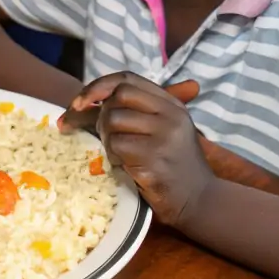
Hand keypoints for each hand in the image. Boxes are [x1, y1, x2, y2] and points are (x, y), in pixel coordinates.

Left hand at [60, 72, 210, 228]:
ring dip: (108, 140)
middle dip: (100, 116)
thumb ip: (133, 111)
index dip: (98, 86)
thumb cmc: (172, 165)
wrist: (199, 200)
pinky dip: (114, 157)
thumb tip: (84, 102)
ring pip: (113, 121)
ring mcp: (164, 136)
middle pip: (117, 98)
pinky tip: (127, 167)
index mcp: (171, 104)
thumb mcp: (161, 129)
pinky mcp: (155, 159)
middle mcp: (170, 114)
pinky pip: (116, 147)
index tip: (79, 103)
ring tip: (121, 155)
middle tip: (102, 135)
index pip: (127, 79)